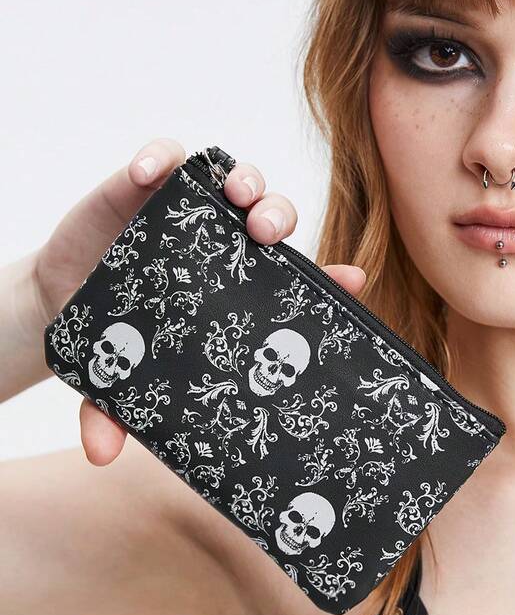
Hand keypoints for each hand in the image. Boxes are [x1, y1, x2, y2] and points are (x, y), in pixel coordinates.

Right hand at [30, 138, 366, 465]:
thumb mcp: (121, 380)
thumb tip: (98, 459)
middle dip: (279, 217)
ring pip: (237, 179)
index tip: (353, 281)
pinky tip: (153, 172)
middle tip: (266, 234)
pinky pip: (169, 156)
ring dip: (246, 179)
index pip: (300, 282)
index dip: (331, 281)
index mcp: (242, 293)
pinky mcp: (148, 184)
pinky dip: (164, 155)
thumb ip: (116, 413)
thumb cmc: (119, 339)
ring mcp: (191, 210)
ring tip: (235, 193)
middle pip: (274, 218)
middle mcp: (227, 246)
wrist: (62, 299)